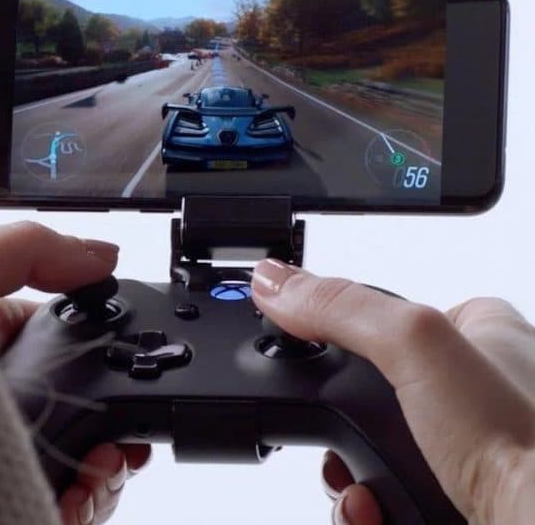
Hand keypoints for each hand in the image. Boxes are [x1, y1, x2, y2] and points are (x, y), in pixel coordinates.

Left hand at [0, 222, 151, 524]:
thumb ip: (26, 252)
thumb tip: (102, 253)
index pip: (69, 351)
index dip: (108, 365)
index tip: (135, 372)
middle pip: (80, 420)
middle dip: (114, 434)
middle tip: (121, 444)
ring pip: (73, 475)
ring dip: (102, 479)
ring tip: (98, 472)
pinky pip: (46, 511)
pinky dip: (75, 511)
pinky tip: (73, 500)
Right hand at [252, 259, 534, 524]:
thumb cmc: (527, 441)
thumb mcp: (416, 347)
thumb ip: (340, 308)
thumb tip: (274, 281)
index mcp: (481, 333)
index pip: (390, 318)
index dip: (346, 339)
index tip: (310, 354)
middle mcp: (476, 391)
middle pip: (369, 396)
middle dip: (339, 426)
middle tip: (338, 437)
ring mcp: (468, 449)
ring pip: (373, 453)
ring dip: (349, 477)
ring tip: (362, 490)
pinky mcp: (456, 497)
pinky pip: (387, 501)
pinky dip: (369, 510)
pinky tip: (377, 512)